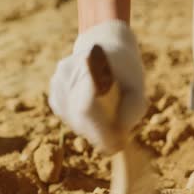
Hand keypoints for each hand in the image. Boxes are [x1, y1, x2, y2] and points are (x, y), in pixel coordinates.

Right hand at [49, 20, 145, 152]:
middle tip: (116, 144)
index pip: (86, 107)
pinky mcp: (54, 94)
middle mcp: (67, 71)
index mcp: (89, 64)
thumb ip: (133, 109)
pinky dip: (84, 123)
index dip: (98, 131)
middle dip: (98, 135)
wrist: (107, 47)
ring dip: (92, 129)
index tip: (114, 146)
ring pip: (73, 121)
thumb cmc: (126, 69)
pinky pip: (68, 119)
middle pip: (78, 117)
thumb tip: (119, 134)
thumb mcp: (138, 86)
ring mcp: (57, 82)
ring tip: (110, 118)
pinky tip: (96, 111)